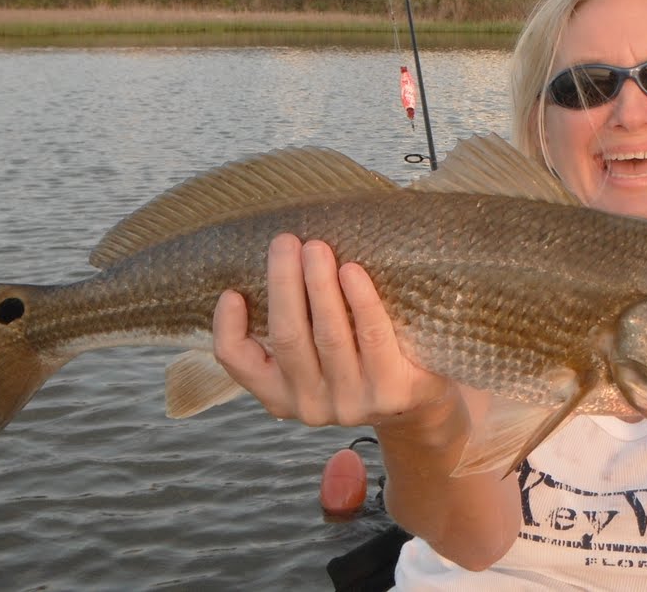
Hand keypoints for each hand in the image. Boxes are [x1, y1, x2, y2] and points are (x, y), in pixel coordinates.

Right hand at [212, 233, 452, 426]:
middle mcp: (309, 404)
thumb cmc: (358, 361)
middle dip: (284, 284)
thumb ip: (292, 325)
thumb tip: (274, 262)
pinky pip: (373, 337)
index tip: (232, 290)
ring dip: (320, 286)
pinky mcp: (390, 392)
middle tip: (285, 241)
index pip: (238, 362)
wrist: (419, 401)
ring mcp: (351, 402)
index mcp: (279, 393)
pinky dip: (361, 301)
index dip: (227, 326)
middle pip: (287, 337)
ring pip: (328, 336)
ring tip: (316, 248)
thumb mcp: (314, 357)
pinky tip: (353, 271)